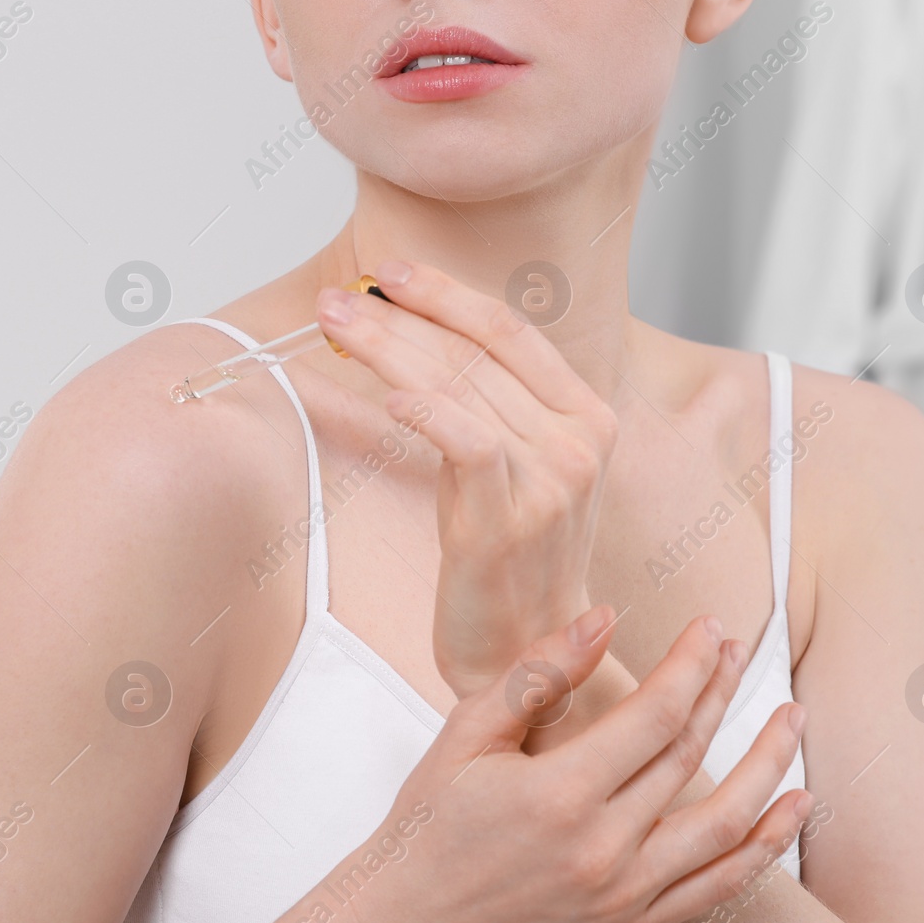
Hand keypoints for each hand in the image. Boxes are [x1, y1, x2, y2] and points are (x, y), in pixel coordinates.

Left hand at [316, 260, 617, 697]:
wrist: (529, 651)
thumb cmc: (511, 559)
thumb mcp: (518, 467)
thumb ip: (492, 403)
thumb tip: (419, 336)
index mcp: (588, 415)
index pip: (511, 331)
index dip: (447, 294)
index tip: (391, 272)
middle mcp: (579, 439)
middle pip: (475, 351)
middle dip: (398, 315)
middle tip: (339, 297)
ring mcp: (551, 478)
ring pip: (458, 386)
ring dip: (387, 348)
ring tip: (335, 326)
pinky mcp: (510, 517)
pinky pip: (464, 440)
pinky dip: (423, 410)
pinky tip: (384, 397)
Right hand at [352, 604, 810, 922]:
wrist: (413, 922)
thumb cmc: (430, 823)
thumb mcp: (467, 732)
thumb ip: (539, 674)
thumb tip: (601, 620)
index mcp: (557, 795)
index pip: (654, 714)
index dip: (690, 664)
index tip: (708, 628)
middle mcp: (599, 850)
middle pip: (690, 756)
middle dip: (721, 692)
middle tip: (737, 651)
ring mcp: (622, 896)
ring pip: (724, 823)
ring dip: (769, 765)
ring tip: (791, 719)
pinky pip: (719, 886)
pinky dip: (765, 846)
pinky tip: (792, 808)